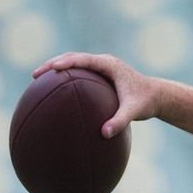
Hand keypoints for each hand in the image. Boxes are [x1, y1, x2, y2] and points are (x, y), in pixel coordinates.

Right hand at [32, 53, 156, 137]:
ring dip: (57, 68)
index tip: (51, 68)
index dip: (67, 62)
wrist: (156, 95)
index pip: (84, 60)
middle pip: (74, 58)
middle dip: (54, 64)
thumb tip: (104, 134)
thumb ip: (119, 121)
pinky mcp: (101, 74)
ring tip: (37, 79)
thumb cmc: (145, 102)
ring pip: (75, 62)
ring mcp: (102, 67)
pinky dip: (66, 77)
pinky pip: (79, 72)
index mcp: (110, 65)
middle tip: (36, 74)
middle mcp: (105, 62)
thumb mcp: (134, 112)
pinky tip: (54, 90)